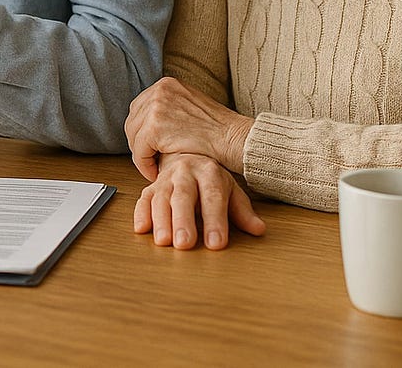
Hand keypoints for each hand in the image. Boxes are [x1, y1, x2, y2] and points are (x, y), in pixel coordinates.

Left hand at [124, 76, 253, 180]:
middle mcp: (159, 90)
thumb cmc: (217, 130)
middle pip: (133, 120)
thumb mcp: (189, 107)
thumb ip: (169, 108)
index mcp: (166, 84)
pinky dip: (144, 164)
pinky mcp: (155, 127)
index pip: (140, 108)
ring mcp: (156, 107)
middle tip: (150, 159)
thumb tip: (147, 125)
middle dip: (139, 142)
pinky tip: (155, 171)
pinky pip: (139, 151)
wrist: (234, 139)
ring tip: (154, 166)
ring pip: (133, 136)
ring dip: (142, 154)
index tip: (149, 147)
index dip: (142, 131)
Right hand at [133, 153, 263, 249]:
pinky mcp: (151, 187)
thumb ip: (242, 212)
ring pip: (161, 198)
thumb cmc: (211, 181)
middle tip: (184, 244)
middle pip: (183, 196)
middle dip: (183, 221)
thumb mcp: (231, 192)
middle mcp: (186, 173)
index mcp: (210, 173)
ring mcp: (166, 179)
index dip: (215, 221)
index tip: (216, 244)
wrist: (186, 157)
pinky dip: (141, 213)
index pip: (213, 198)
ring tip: (163, 241)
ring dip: (160, 220)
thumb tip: (259, 229)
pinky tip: (141, 228)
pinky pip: (143, 199)